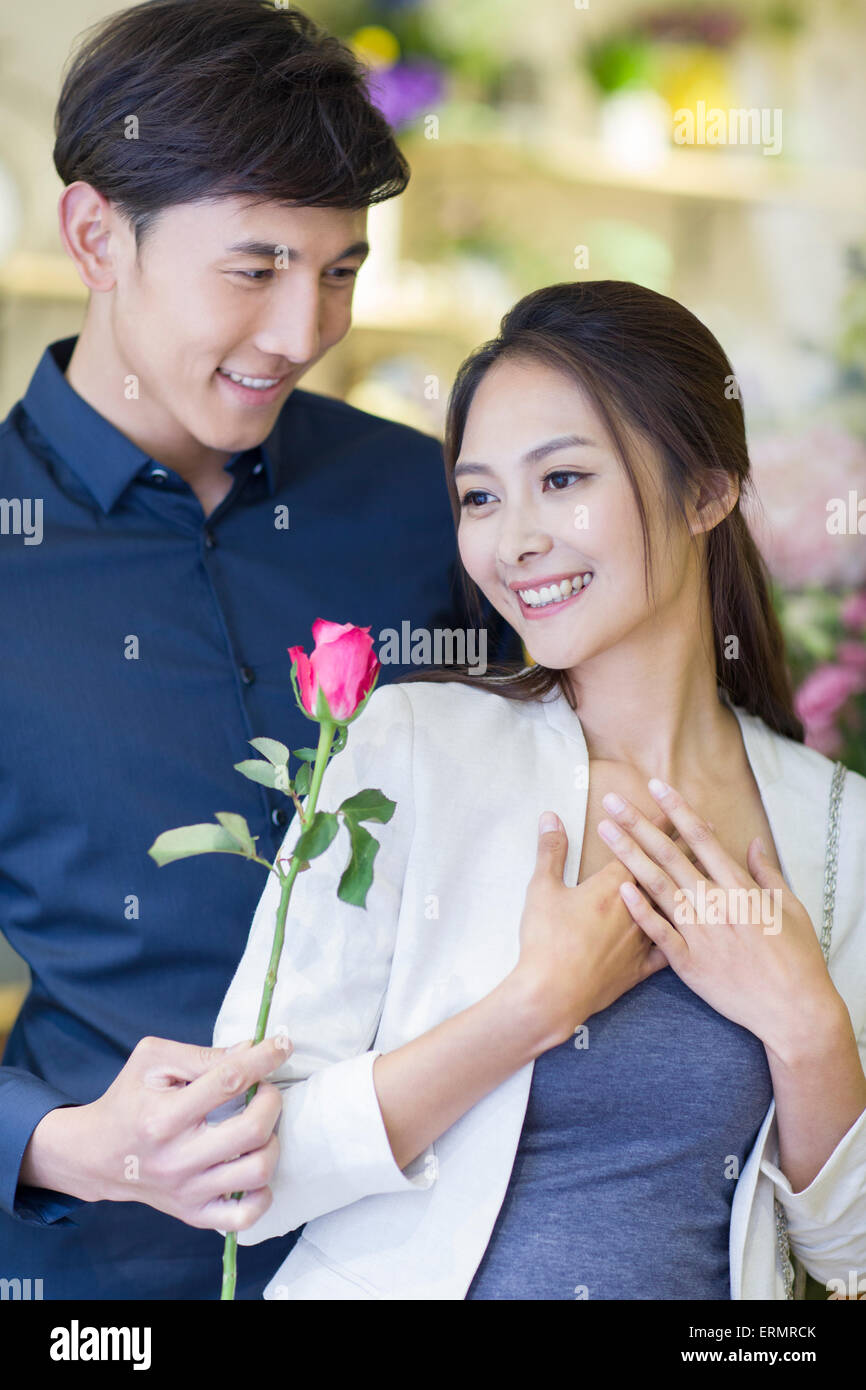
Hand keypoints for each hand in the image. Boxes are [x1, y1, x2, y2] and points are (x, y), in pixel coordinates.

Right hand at [21, 1035, 289, 1231]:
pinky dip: (262, 1194)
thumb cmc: (129, 1099)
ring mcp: (188, 1191)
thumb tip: (250, 1051)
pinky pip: (244, 1217)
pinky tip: (253, 1166)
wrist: (96, 1154)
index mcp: (164, 1116)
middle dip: (271, 1099)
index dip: (263, 1059)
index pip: (228, 1081)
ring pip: (257, 1171)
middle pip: (252, 1130)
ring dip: (271, 1141)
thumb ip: (202, 1055)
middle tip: (263, 1089)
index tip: (282, 1045)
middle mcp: (177, 1159)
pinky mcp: (193, 1214)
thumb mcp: (152, 1061)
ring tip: (258, 1127)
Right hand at [514, 808, 690, 1047]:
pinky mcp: (640, 970)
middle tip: (708, 828)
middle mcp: (637, 909)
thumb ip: (550, 851)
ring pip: (676, 909)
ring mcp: (642, 941)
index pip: (644, 846)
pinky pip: (669, 951)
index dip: (662, 825)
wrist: (553, 995)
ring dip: (693, 888)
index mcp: (614, 885)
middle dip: (688, 847)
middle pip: (668, 872)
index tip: (679, 809)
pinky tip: (696, 935)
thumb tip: (551, 817)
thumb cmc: (546, 940)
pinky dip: (682, 939)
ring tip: (710, 872)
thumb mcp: (542, 889)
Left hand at [595, 780, 841, 1051]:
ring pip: (658, 888)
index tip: (656, 786)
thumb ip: (767, 874)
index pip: (702, 839)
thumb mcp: (790, 908)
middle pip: (670, 856)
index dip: (677, 810)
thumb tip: (753, 843)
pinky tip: (621, 889)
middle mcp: (717, 905)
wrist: (794, 1010)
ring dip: (630, 857)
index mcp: (741, 888)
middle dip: (639, 825)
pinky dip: (640, 911)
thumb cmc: (796, 957)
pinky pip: (659, 933)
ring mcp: (701, 934)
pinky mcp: (689, 964)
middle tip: (612, 801)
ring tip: (606, 832)